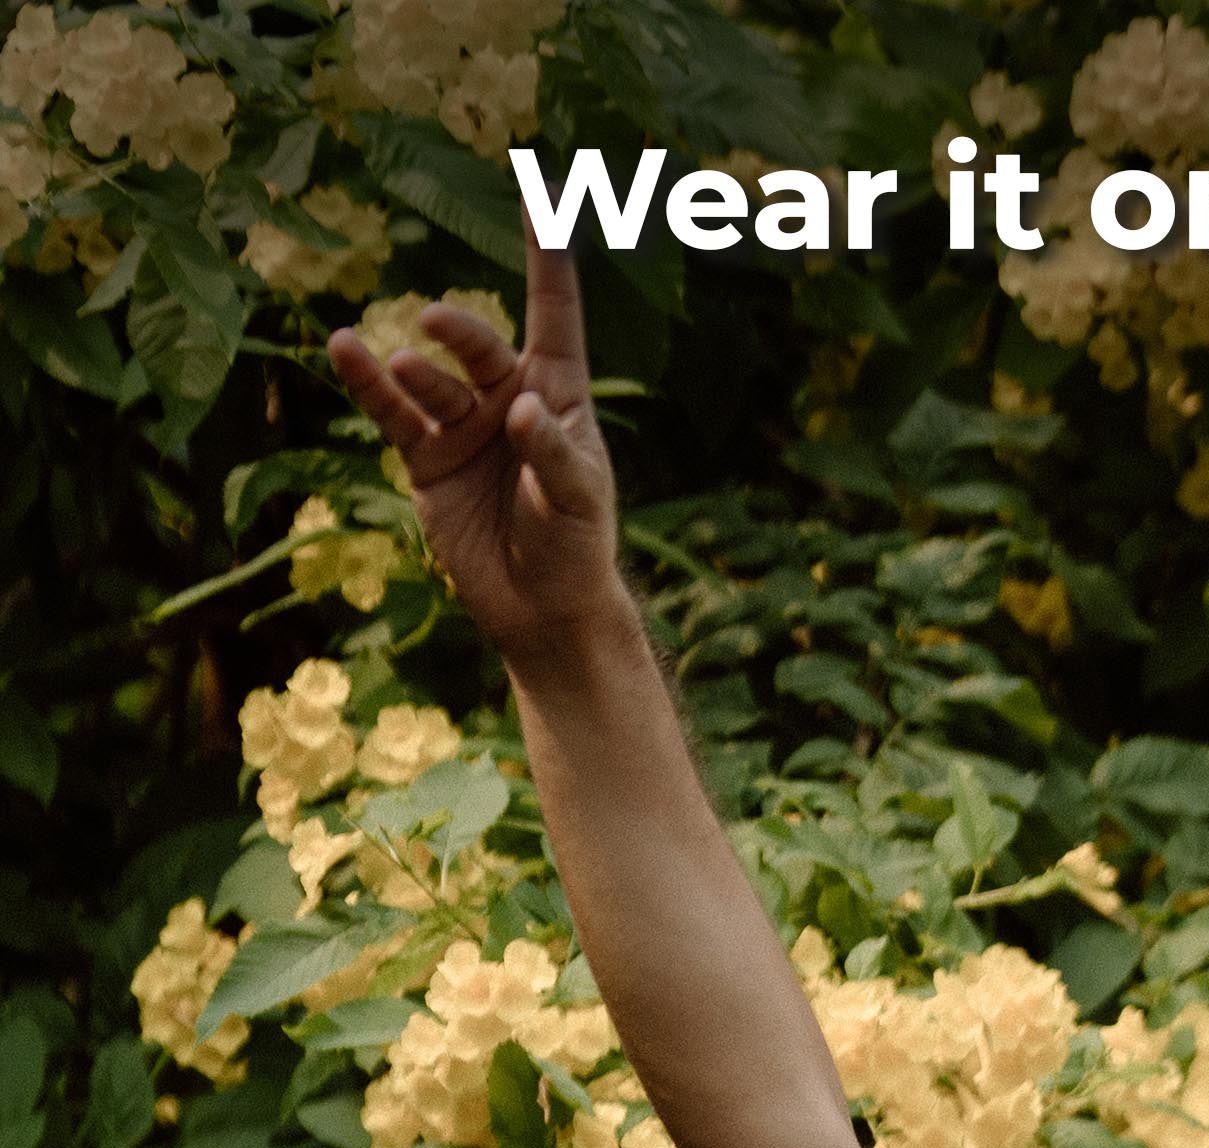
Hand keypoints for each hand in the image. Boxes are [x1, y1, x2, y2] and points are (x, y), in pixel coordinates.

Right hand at [325, 243, 625, 676]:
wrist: (542, 610)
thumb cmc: (576, 547)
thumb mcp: (579, 502)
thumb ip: (553, 454)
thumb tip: (519, 408)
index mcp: (557, 393)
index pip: (552, 311)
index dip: (546, 255)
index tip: (539, 191)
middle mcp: (506, 397)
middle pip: (477, 346)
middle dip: (458, 333)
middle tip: (436, 324)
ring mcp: (462, 425)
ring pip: (429, 380)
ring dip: (412, 372)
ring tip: (399, 366)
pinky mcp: (425, 459)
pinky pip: (390, 412)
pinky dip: (366, 383)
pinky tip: (345, 350)